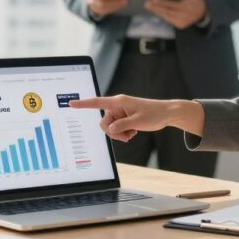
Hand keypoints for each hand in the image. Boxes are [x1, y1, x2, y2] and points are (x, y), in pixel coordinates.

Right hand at [69, 95, 204, 139]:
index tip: (72, 103)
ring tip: (132, 133)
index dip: (84, 104)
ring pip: (111, 128)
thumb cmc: (154, 113)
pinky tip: (133, 132)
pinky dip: (123, 133)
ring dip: (119, 134)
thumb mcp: (138, 122)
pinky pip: (117, 129)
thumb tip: (110, 130)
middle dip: (113, 132)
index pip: (97, 102)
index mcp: (119, 102)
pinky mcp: (124, 118)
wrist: (166, 114)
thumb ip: (122, 126)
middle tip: (126, 136)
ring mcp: (120, 113)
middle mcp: (117, 106)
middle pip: (104, 123)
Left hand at [145, 0, 206, 29]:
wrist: (202, 11)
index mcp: (188, 7)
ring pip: (166, 16)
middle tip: (146, 2)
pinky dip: (161, 14)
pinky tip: (155, 10)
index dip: (162, 2)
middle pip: (168, 11)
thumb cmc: (193, 0)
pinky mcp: (180, 26)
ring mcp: (183, 22)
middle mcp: (185, 16)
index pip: (173, 4)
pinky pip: (168, 19)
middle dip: (156, 7)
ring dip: (156, 11)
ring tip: (148, 6)